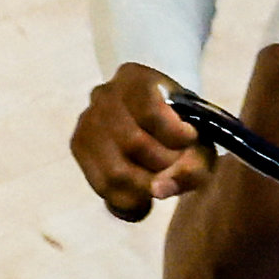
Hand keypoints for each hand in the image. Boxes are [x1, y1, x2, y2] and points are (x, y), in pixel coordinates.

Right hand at [71, 64, 206, 219]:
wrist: (157, 116)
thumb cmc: (181, 126)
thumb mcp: (199, 141)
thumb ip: (192, 165)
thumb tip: (159, 191)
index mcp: (135, 78)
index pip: (151, 112)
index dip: (176, 135)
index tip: (191, 139)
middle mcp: (104, 95)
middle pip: (133, 143)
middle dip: (163, 165)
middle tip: (177, 168)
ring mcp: (87, 121)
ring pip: (113, 171)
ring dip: (145, 187)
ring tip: (160, 184)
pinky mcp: (79, 145)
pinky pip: (101, 185)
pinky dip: (126, 199)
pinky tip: (141, 197)